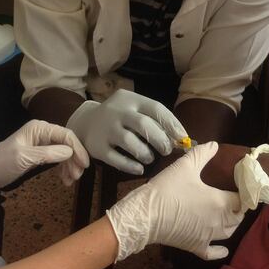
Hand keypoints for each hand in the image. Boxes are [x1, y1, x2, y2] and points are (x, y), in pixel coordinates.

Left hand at [0, 120, 89, 197]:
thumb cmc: (2, 162)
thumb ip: (47, 153)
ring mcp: (41, 143)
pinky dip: (62, 168)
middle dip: (74, 159)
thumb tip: (69, 151)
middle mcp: (42, 133)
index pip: (65, 135)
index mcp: (39, 129)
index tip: (84, 164)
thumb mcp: (24, 157)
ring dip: (69, 165)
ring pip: (64, 152)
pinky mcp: (40, 154)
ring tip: (71, 180)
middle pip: (66, 144)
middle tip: (77, 176)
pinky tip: (64, 179)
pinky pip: (57, 158)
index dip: (77, 149)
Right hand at [66, 89, 186, 174]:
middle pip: (143, 125)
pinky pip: (115, 159)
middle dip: (160, 140)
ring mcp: (105, 129)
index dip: (172, 124)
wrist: (85, 122)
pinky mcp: (97, 146)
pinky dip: (130, 165)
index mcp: (130, 99)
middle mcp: (117, 112)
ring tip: (150, 157)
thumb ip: (154, 120)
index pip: (155, 108)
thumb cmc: (119, 117)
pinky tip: (139, 168)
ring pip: (129, 141)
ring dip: (145, 153)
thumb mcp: (134, 109)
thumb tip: (180, 138)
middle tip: (166, 150)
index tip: (182, 138)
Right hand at [106, 142, 244, 260]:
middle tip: (234, 198)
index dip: (244, 193)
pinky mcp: (196, 247)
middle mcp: (219, 221)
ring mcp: (208, 237)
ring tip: (229, 216)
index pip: (241, 199)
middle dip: (239, 208)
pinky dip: (220, 251)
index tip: (241, 186)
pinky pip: (213, 253)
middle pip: (238, 217)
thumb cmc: (168, 189)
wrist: (145, 215)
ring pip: (229, 233)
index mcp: (220, 202)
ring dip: (232, 224)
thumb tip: (215, 145)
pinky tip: (224, 249)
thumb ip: (202, 153)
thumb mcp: (185, 166)